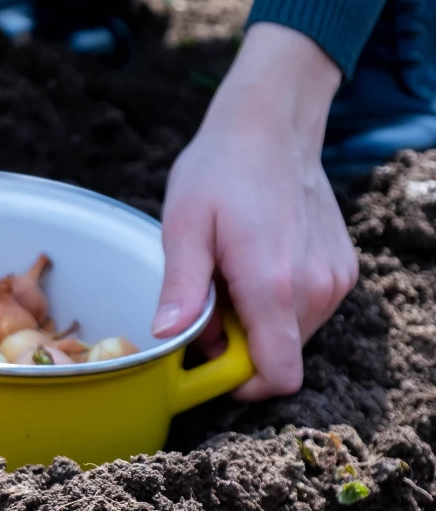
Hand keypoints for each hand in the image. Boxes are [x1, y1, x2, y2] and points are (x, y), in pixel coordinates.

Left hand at [152, 23, 358, 400]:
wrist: (272, 126)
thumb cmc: (221, 172)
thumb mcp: (184, 227)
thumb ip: (181, 287)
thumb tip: (167, 336)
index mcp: (273, 285)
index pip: (275, 375)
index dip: (239, 384)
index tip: (206, 364)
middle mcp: (316, 288)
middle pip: (278, 359)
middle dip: (237, 348)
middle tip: (206, 304)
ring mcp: (335, 279)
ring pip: (292, 337)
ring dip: (256, 326)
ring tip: (228, 278)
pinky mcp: (342, 270)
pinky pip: (307, 313)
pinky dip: (276, 306)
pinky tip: (253, 267)